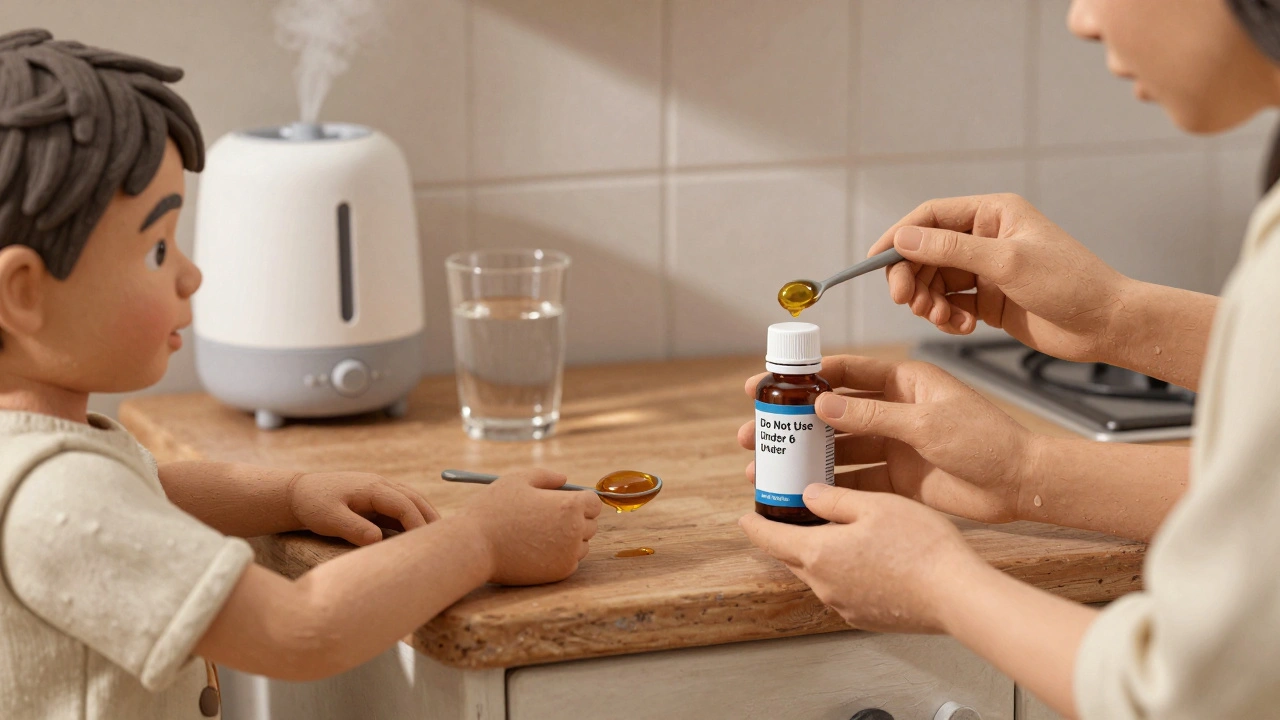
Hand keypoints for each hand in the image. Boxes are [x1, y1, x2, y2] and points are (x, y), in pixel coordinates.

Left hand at [288, 472, 439, 545]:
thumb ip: (353, 529)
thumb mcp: (328, 519)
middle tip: (446, 542)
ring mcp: (379, 489)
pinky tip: (418, 533)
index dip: (418, 524)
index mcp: (371, 487)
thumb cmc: (312, 505)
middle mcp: (380, 484)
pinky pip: (401, 506)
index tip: (426, 545)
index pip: (404, 505)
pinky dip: (414, 517)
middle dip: (431, 519)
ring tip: (437, 539)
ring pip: (411, 500)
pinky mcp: (376, 498)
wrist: (298, 492)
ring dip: (425, 516)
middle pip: (415, 499)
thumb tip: (377, 540)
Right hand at [459, 469, 601, 584]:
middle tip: (547, 518)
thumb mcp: (517, 480)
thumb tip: (565, 480)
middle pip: (591, 523)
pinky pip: (571, 561)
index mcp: (569, 506)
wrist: (474, 547)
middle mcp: (575, 531)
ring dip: (569, 539)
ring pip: (582, 544)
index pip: (594, 502)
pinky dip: (559, 556)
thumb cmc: (493, 510)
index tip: (562, 502)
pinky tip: (536, 549)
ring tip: (538, 534)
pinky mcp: (560, 573)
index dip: (579, 500)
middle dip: (575, 519)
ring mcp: (569, 555)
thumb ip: (546, 476)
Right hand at [739, 355, 1037, 523]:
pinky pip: (854, 480)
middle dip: (790, 423)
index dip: (801, 377)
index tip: (765, 384)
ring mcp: (893, 444)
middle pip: (830, 413)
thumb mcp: (926, 422)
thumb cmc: (987, 440)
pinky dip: (828, 487)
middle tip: (752, 432)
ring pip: (837, 448)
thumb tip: (822, 405)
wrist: (1021, 485)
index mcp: (903, 381)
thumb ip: (873, 416)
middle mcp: (893, 410)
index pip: (843, 372)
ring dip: (802, 457)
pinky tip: (799, 495)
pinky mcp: (897, 478)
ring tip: (765, 468)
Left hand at [740, 484, 984, 632]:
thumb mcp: (875, 505)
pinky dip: (840, 571)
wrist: (957, 595)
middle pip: (791, 558)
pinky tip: (859, 558)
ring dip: (815, 554)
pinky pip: (841, 589)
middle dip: (783, 538)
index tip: (745, 518)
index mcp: (819, 554)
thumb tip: (808, 495)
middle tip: (784, 518)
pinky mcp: (865, 616)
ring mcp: (844, 604)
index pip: (770, 539)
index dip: (754, 525)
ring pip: (817, 575)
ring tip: (826, 533)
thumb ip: (835, 499)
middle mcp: (824, 584)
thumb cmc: (920, 547)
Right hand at [868, 193, 1131, 362]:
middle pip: (925, 252)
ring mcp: (985, 270)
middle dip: (912, 277)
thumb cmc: (1070, 284)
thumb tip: (903, 237)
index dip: (898, 237)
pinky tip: (962, 327)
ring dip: (929, 302)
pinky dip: (947, 317)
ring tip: (944, 319)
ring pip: (933, 281)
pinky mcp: (987, 300)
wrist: (1107, 324)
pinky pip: (949, 304)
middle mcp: (985, 238)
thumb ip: (952, 249)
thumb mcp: (1007, 262)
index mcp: (992, 214)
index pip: (930, 216)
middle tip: (907, 301)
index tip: (875, 260)